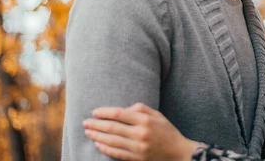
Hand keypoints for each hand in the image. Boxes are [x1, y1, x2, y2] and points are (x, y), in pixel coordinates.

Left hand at [83, 103, 197, 160]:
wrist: (178, 152)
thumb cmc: (167, 131)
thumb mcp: (157, 115)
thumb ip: (141, 109)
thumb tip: (124, 108)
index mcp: (145, 120)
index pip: (120, 114)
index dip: (105, 112)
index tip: (95, 112)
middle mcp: (140, 134)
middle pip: (112, 128)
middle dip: (96, 125)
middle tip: (86, 122)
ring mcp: (138, 148)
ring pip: (112, 141)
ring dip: (97, 137)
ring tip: (88, 132)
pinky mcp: (136, 159)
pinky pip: (117, 153)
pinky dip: (105, 149)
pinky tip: (98, 144)